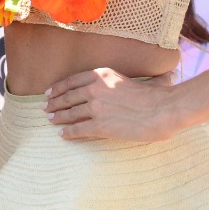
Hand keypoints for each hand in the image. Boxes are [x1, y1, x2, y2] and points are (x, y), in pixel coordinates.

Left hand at [43, 67, 183, 141]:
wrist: (163, 110)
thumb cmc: (155, 95)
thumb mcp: (128, 78)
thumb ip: (120, 82)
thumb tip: (131, 82)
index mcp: (101, 75)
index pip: (71, 81)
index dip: (58, 88)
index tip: (49, 92)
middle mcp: (95, 89)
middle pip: (67, 97)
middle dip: (54, 103)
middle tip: (45, 108)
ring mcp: (96, 108)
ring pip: (70, 113)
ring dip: (58, 117)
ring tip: (51, 120)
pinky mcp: (100, 126)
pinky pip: (78, 129)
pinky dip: (68, 132)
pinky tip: (63, 134)